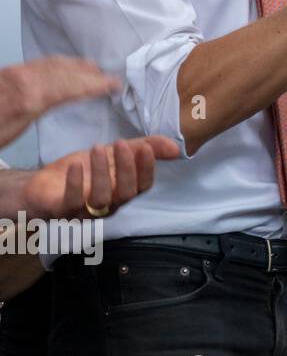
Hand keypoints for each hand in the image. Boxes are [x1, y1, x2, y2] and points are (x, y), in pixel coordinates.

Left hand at [0, 57, 119, 148]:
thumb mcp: (14, 131)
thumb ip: (39, 109)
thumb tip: (64, 95)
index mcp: (31, 96)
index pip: (73, 84)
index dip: (97, 83)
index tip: (116, 84)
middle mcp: (25, 77)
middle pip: (66, 70)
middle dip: (91, 72)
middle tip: (111, 78)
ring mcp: (16, 70)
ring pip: (54, 62)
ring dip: (77, 64)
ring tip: (94, 69)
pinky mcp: (8, 70)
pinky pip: (41, 61)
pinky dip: (60, 62)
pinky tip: (64, 67)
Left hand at [13, 136, 179, 219]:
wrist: (41, 185)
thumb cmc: (81, 172)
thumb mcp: (113, 155)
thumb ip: (143, 149)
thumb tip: (177, 147)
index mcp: (122, 192)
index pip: (142, 186)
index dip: (146, 169)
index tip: (145, 148)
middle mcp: (108, 205)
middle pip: (125, 194)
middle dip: (126, 169)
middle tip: (120, 144)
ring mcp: (84, 211)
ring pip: (101, 199)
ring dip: (102, 173)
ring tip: (97, 148)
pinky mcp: (60, 211)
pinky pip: (70, 203)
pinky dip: (75, 184)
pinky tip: (76, 166)